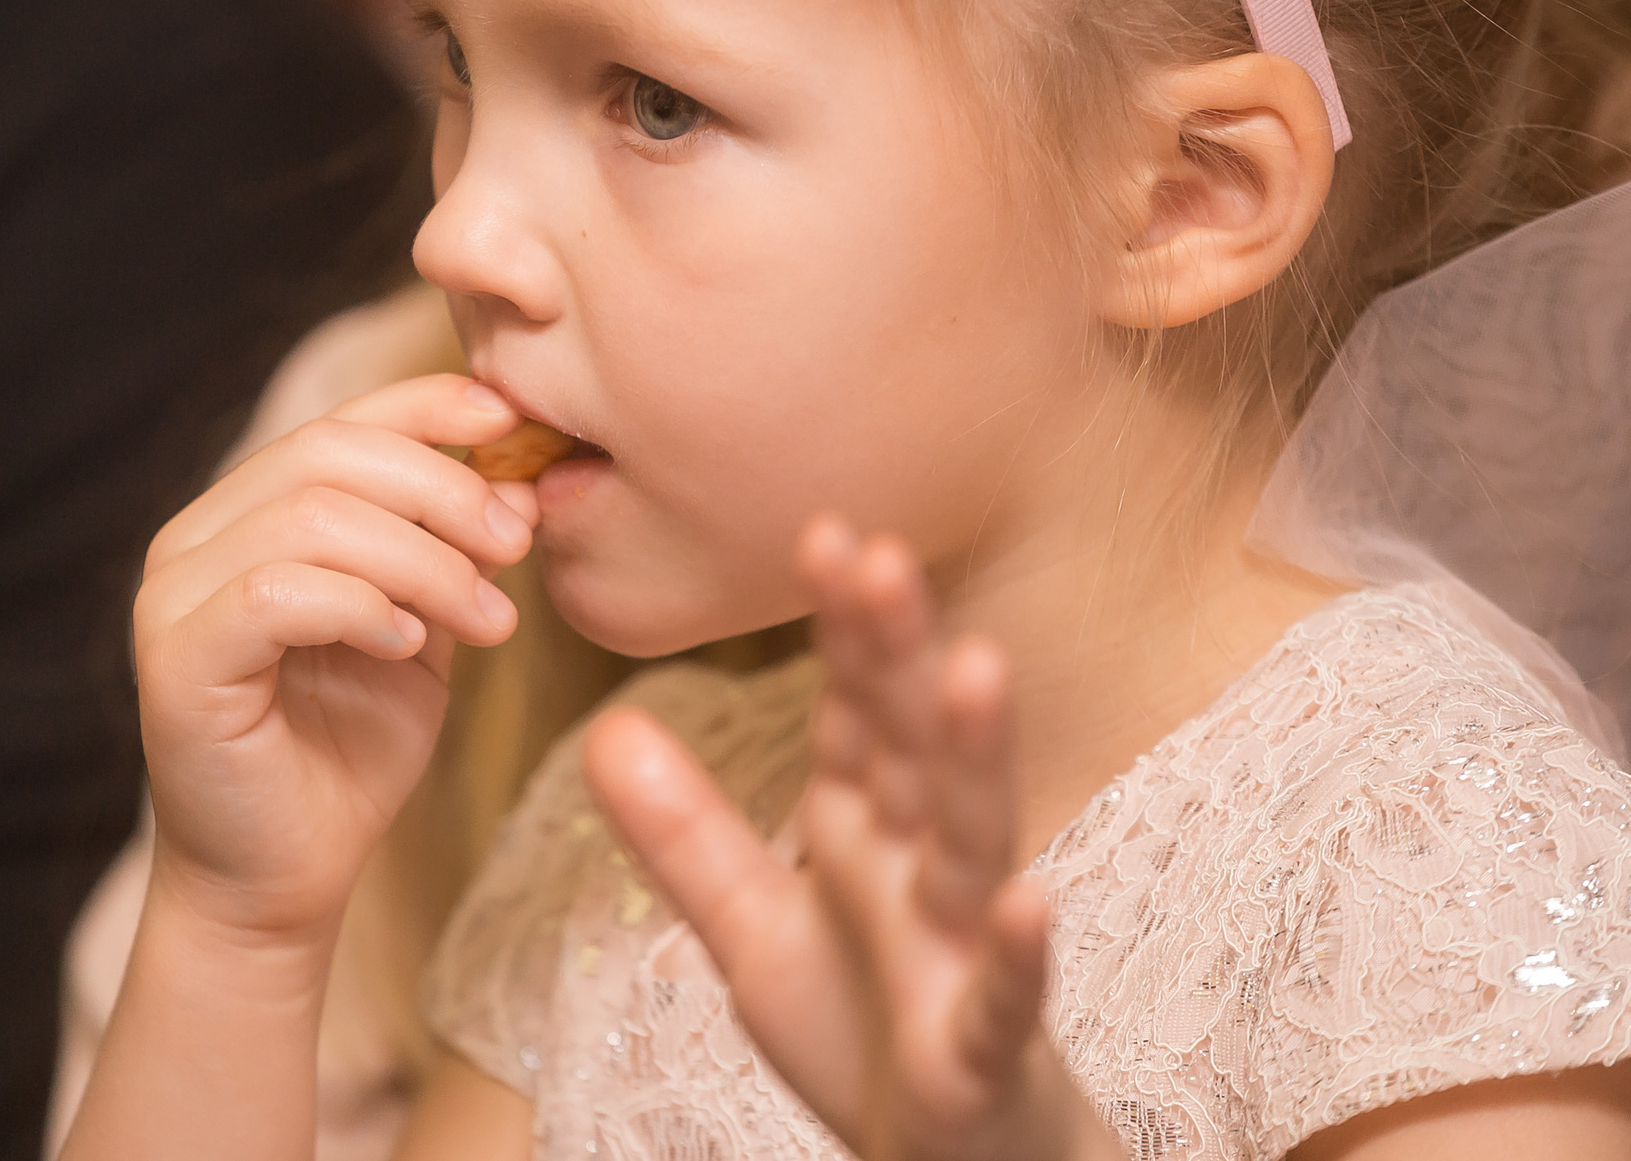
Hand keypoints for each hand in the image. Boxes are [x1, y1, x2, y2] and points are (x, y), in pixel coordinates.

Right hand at [134, 375, 536, 940]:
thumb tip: (518, 481)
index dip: (424, 406)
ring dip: (421, 558)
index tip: (511, 421)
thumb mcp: (424, 631)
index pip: (339, 422)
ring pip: (310, 517)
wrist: (285, 880)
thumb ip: (453, 554)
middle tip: (516, 544)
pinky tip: (408, 645)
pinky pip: (276, 591)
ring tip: (487, 618)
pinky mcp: (176, 658)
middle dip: (441, 488)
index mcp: (250, 514)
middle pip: (327, 452)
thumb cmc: (348, 753)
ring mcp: (175, 594)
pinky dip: (360, 605)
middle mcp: (197, 537)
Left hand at [584, 516, 1120, 1160]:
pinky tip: (1025, 897)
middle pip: (909, 747)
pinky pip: (1003, 992)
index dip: (843, 629)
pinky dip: (1014, 949)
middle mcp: (920, 867)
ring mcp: (962, 951)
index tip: (823, 532)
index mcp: (862, 829)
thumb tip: (605, 728)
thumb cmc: (865, 1030)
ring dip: (975, 759)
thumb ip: (685, 835)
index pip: (854, 711)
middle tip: (881, 554)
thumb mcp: (751, 929)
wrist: (947, 1158)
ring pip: (972, 840)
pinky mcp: (985, 1043)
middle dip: (897, 655)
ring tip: (976, 667)